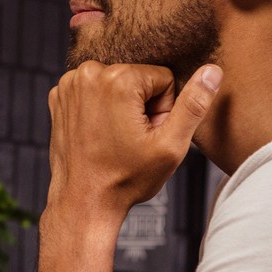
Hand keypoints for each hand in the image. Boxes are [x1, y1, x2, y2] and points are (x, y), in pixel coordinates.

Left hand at [46, 62, 220, 217]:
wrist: (83, 202)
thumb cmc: (126, 179)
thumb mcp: (170, 145)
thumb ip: (194, 104)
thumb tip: (212, 70)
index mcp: (117, 79)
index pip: (164, 78)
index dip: (163, 110)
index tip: (146, 134)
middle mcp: (88, 72)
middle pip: (139, 78)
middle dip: (142, 106)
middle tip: (130, 139)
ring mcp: (69, 84)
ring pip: (118, 83)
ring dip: (121, 106)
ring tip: (114, 137)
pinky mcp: (58, 96)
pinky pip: (95, 91)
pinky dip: (99, 108)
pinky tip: (97, 133)